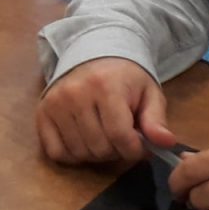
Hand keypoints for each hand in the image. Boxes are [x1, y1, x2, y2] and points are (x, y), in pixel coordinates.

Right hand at [36, 57, 169, 164]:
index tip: (139, 147)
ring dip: (95, 154)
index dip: (134, 150)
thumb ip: (156, 119)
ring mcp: (55, 104)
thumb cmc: (125, 78)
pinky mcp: (42, 113)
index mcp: (106, 87)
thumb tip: (167, 143)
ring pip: (79, 153)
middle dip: (116, 151)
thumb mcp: (148, 93)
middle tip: (120, 139)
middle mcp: (75, 94)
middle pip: (99, 147)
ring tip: (103, 137)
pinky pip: (56, 152)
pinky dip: (72, 155)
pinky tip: (83, 141)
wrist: (93, 54)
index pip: (120, 136)